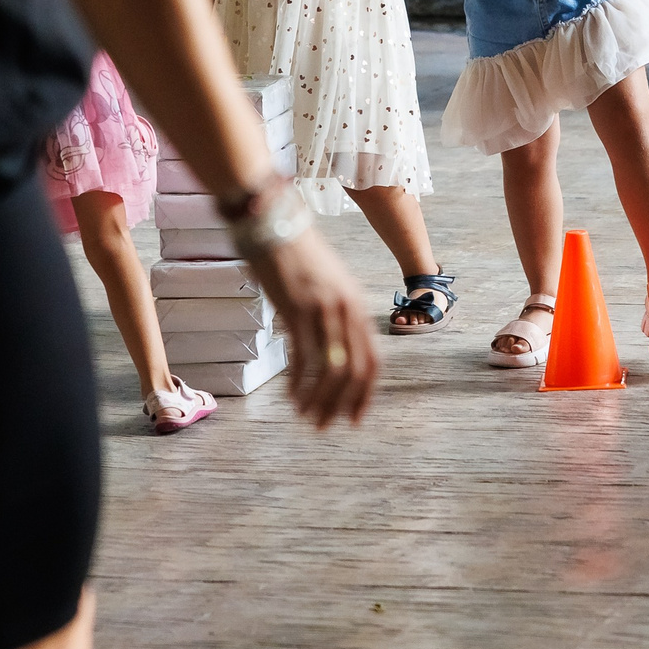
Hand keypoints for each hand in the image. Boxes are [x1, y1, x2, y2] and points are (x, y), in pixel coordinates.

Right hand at [239, 226, 377, 427]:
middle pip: (355, 371)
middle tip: (324, 425)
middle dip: (342, 404)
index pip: (373, 361)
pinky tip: (291, 396)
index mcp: (357, 306)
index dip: (365, 395)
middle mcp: (346, 310)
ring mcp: (323, 310)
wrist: (275, 223)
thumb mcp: (329, 284)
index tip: (354, 418)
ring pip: (331, 370)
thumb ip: (337, 313)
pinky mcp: (297, 309)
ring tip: (305, 415)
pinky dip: (299, 383)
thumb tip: (335, 348)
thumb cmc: (299, 256)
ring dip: (318, 399)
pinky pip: (304, 358)